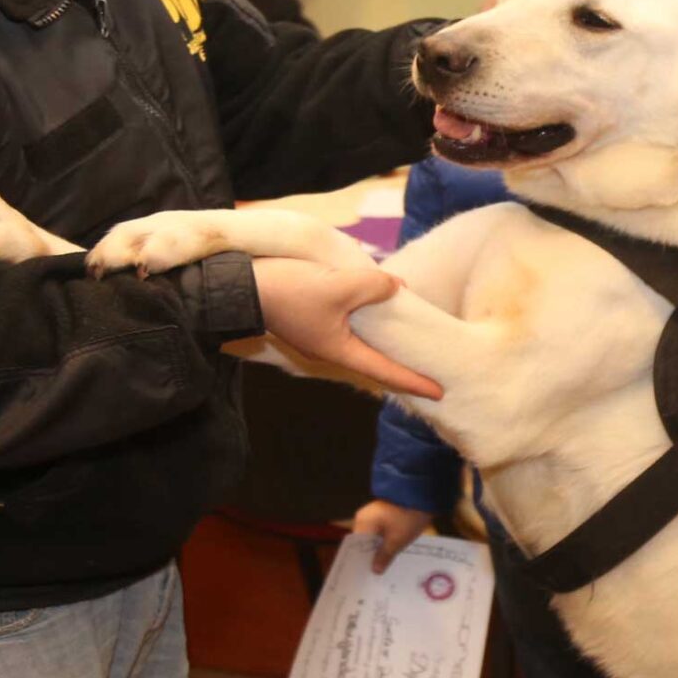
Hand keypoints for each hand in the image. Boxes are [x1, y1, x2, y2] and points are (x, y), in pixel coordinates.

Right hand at [250, 257, 443, 399]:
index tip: (440, 392)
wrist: (237, 285)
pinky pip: (343, 320)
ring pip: (357, 336)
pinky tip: (370, 300)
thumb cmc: (289, 291)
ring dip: (380, 334)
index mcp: (339, 350)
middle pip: (372, 357)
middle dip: (399, 360)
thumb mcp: (339, 285)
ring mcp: (315, 334)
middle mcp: (328, 348)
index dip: (414, 381)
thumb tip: (394, 286)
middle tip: (427, 363)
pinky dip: (361, 315)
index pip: (385, 372)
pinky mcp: (305, 317)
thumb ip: (374, 287)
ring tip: (404, 328)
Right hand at [349, 499, 433, 572]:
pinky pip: (382, 532)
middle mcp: (365, 518)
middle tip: (376, 576)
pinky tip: (393, 554)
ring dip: (380, 550)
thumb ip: (384, 556)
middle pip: (366, 543)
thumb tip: (374, 570)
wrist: (424, 495)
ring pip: (375, 538)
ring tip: (385, 568)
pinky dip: (386, 542)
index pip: (356, 547)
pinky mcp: (386, 514)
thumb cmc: (407, 517)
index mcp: (363, 522)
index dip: (361, 561)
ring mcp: (376, 515)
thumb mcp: (397, 540)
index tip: (365, 576)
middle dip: (372, 557)